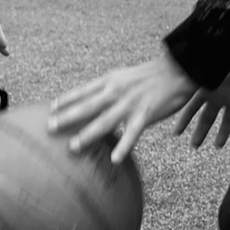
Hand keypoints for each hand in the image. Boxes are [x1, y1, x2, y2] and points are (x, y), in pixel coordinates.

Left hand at [51, 53, 199, 162]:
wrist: (179, 70)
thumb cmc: (153, 76)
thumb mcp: (127, 77)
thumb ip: (111, 89)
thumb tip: (97, 101)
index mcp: (111, 80)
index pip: (83, 90)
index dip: (66, 99)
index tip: (50, 108)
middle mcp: (116, 91)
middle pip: (87, 106)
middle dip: (67, 117)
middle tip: (50, 128)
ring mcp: (130, 103)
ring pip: (104, 121)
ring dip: (87, 135)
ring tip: (73, 148)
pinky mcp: (145, 113)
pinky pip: (132, 133)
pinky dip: (123, 146)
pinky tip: (115, 159)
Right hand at [171, 50, 229, 148]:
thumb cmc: (228, 58)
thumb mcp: (209, 68)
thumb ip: (193, 74)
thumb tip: (173, 66)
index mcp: (208, 89)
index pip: (192, 108)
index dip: (184, 121)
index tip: (176, 133)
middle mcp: (220, 97)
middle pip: (208, 118)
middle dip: (201, 132)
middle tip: (194, 145)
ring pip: (228, 121)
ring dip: (224, 133)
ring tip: (218, 145)